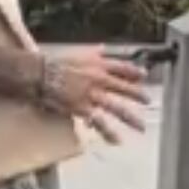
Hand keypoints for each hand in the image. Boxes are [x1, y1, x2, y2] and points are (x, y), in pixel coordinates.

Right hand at [32, 46, 150, 144]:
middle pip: (124, 88)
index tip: (143, 75)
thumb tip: (103, 48)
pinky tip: (117, 140)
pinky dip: (109, 132)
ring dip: (131, 118)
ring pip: (117, 108)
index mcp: (98, 64)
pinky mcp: (83, 108)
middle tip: (148, 101)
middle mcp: (99, 79)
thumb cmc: (55, 63)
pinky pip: (100, 122)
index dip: (134, 71)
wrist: (40, 73)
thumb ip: (93, 52)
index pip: (121, 67)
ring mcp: (93, 95)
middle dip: (138, 95)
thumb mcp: (78, 53)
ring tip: (141, 126)